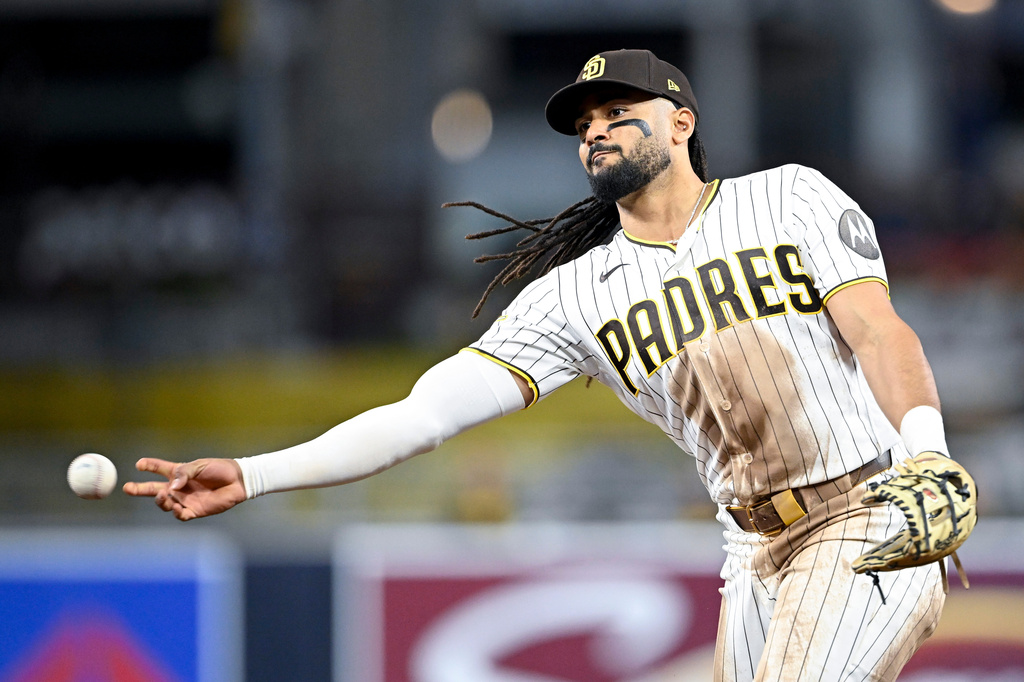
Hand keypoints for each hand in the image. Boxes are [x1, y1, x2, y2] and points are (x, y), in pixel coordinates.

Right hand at [123, 457, 246, 520]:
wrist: (237, 481)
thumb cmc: (220, 469)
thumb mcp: (200, 466)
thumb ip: (184, 474)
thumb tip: (170, 487)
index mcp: (179, 473)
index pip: (159, 468)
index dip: (149, 466)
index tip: (139, 464)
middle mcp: (179, 488)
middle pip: (154, 489)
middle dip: (140, 489)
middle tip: (127, 488)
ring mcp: (185, 500)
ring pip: (166, 504)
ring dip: (161, 501)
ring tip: (162, 495)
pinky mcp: (194, 510)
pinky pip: (180, 515)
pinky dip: (177, 513)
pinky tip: (178, 507)